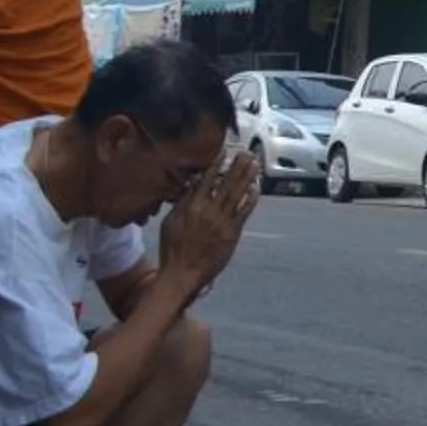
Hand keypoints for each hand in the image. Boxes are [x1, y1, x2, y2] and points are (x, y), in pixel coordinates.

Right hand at [159, 149, 259, 294]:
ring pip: (238, 194)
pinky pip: (245, 211)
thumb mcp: (169, 223)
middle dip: (238, 166)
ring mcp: (222, 222)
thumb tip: (192, 185)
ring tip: (255, 164)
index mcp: (191, 207)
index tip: (224, 152)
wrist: (182, 273)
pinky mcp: (232, 232)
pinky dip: (251, 198)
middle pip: (226, 183)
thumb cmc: (172, 249)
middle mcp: (208, 211)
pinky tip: (257, 187)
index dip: (217, 165)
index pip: (206, 180)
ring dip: (248, 177)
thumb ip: (182, 203)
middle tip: (247, 153)